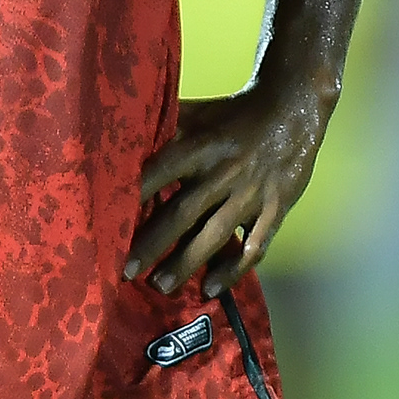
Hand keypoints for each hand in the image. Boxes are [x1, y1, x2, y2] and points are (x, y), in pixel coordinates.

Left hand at [126, 79, 332, 298]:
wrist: (292, 108)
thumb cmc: (232, 113)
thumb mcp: (195, 112)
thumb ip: (162, 126)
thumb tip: (116, 133)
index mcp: (198, 145)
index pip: (159, 172)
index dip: (134, 197)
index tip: (107, 222)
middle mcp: (222, 172)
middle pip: (182, 213)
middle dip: (153, 243)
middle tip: (125, 270)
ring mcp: (251, 195)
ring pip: (215, 235)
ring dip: (186, 263)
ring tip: (160, 286)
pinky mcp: (275, 209)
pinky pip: (254, 246)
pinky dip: (233, 270)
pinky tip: (212, 289)